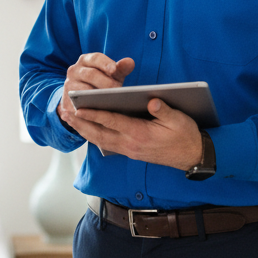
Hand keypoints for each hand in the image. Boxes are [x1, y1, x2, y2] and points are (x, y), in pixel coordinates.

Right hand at [57, 53, 135, 125]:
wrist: (81, 96)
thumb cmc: (102, 82)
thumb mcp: (111, 75)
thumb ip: (120, 69)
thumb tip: (130, 62)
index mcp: (86, 60)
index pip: (96, 58)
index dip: (105, 63)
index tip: (114, 70)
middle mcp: (74, 70)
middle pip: (90, 75)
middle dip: (105, 83)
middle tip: (118, 91)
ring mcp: (68, 85)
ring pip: (82, 90)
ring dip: (96, 96)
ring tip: (110, 102)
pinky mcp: (66, 101)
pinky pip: (77, 105)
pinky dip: (88, 109)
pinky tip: (99, 112)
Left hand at [63, 97, 203, 169]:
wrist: (191, 157)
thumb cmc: (185, 135)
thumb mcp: (179, 120)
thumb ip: (164, 110)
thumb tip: (153, 101)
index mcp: (141, 134)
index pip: (113, 122)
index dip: (95, 114)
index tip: (80, 108)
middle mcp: (131, 144)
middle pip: (99, 133)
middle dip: (81, 123)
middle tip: (65, 113)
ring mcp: (129, 150)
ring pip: (100, 140)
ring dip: (83, 130)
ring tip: (70, 119)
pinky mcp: (130, 152)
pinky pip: (106, 144)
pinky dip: (94, 136)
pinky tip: (86, 129)